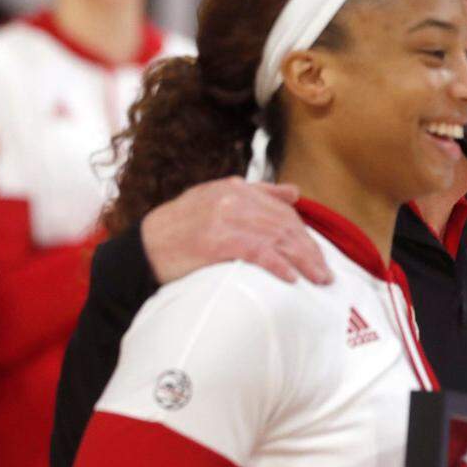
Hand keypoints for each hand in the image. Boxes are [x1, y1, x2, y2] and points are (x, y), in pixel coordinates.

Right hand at [140, 177, 331, 284]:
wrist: (141, 249)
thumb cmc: (180, 230)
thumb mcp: (215, 201)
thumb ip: (256, 195)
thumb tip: (294, 192)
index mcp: (235, 187)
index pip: (282, 211)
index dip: (305, 234)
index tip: (319, 256)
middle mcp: (232, 198)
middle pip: (284, 225)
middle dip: (309, 250)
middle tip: (325, 273)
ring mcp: (224, 217)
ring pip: (277, 238)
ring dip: (302, 261)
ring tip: (318, 279)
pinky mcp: (216, 240)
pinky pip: (257, 252)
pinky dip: (278, 265)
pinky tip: (291, 278)